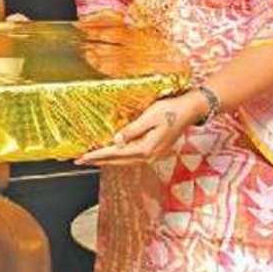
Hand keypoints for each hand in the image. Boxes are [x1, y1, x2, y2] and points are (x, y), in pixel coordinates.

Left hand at [74, 91, 206, 166]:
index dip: (97, 155)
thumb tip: (115, 141)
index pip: (115, 154)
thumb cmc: (172, 110)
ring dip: (108, 159)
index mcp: (146, 148)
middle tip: (81, 160)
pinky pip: (132, 157)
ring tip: (93, 158)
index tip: (82, 157)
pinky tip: (114, 153)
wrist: (191, 110)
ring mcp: (153, 155)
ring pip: (125, 161)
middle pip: (118, 161)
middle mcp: (149, 156)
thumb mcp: (150, 116)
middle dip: (99, 160)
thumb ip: (132, 130)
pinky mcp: (155, 150)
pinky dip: (120, 156)